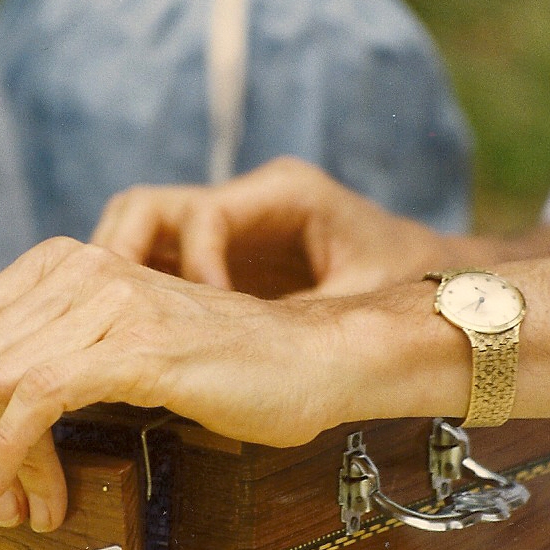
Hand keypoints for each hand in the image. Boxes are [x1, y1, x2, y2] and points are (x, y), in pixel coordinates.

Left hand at [0, 236, 352, 531]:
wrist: (310, 359)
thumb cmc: (225, 361)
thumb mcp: (125, 339)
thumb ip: (63, 345)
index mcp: (69, 262)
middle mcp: (83, 269)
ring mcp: (113, 303)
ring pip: (0, 380)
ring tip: (23, 504)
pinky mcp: (140, 346)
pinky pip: (41, 395)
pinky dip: (18, 451)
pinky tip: (28, 488)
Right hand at [92, 156, 458, 296]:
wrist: (430, 281)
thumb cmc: (400, 288)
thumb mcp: (362, 302)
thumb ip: (308, 319)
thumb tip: (247, 355)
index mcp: (285, 194)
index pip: (202, 217)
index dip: (191, 270)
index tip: (200, 320)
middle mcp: (248, 198)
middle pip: (147, 207)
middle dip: (122, 258)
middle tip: (120, 314)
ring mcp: (230, 221)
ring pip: (141, 227)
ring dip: (121, 272)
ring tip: (120, 323)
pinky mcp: (222, 251)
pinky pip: (161, 258)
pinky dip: (142, 288)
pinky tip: (144, 330)